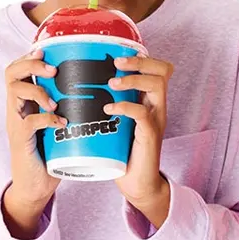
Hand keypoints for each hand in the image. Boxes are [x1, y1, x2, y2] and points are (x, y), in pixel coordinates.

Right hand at [1, 49, 64, 237]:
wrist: (35, 187)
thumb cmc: (50, 154)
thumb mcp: (58, 126)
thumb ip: (69, 108)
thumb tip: (101, 90)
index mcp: (24, 102)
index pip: (17, 70)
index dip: (29, 57)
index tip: (47, 51)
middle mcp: (16, 109)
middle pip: (10, 74)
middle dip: (31, 65)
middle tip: (53, 70)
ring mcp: (15, 124)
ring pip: (15, 92)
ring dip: (38, 90)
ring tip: (55, 99)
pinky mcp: (20, 141)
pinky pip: (29, 122)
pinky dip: (46, 118)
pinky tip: (61, 121)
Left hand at [104, 55, 172, 226]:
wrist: (137, 183)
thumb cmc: (123, 152)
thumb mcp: (118, 122)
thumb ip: (108, 105)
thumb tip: (76, 87)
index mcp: (150, 101)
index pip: (159, 69)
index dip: (143, 58)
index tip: (119, 55)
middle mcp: (157, 107)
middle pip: (162, 71)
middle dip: (139, 62)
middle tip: (116, 63)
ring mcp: (156, 120)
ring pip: (156, 86)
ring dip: (133, 79)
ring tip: (112, 83)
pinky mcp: (150, 136)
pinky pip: (143, 114)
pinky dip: (126, 107)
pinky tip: (109, 109)